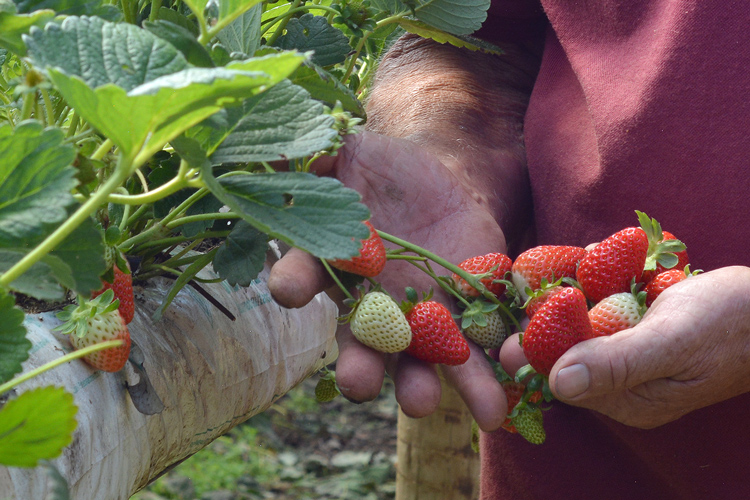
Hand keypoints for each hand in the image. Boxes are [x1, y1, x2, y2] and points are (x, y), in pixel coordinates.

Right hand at [268, 131, 512, 430]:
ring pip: (415, 361)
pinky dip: (483, 377)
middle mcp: (370, 304)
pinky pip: (473, 351)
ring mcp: (418, 315)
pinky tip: (492, 407)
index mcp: (333, 264)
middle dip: (358, 365)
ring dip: (418, 386)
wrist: (441, 180)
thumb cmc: (382, 169)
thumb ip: (314, 157)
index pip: (306, 274)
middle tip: (358, 384)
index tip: (288, 289)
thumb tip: (273, 149)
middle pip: (359, 343)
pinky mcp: (463, 315)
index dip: (294, 280)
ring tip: (423, 406)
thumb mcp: (347, 151)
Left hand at [500, 266, 749, 427]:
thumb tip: (557, 382)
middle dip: (550, 312)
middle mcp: (625, 385)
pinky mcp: (642, 331)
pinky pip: (605, 309)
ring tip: (563, 260)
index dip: (535, 344)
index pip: (562, 376)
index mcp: (629, 401)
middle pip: (567, 349)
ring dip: (571, 292)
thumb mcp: (671, 341)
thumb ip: (616, 363)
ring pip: (583, 324)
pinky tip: (595, 257)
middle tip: (530, 275)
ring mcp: (633, 356)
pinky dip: (598, 283)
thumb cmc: (731, 322)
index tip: (516, 311)